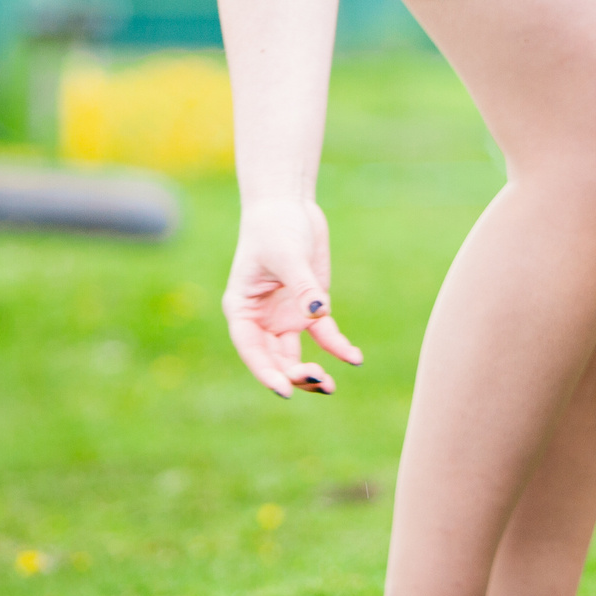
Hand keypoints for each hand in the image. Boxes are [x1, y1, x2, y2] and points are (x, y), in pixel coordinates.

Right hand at [221, 197, 361, 397]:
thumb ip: (302, 287)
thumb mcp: (288, 256)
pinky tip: (354, 359)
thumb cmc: (276, 228)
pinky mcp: (311, 308)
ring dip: (312, 371)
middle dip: (293, 374)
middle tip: (318, 379)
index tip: (284, 389)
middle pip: (274, 357)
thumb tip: (319, 314)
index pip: (251, 348)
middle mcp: (262, 320)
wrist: (289, 206)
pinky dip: (338, 347)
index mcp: (242, 309)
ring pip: (297, 355)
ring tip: (330, 386)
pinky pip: (325, 335)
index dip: (265, 372)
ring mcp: (287, 317)